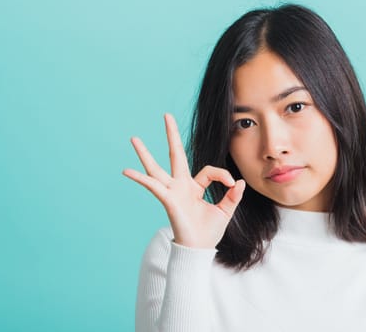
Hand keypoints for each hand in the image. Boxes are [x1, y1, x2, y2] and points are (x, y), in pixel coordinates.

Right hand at [123, 113, 244, 248]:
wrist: (199, 249)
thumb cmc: (209, 232)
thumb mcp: (225, 211)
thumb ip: (232, 196)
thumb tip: (239, 181)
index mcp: (194, 187)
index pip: (208, 170)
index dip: (222, 174)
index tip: (232, 184)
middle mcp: (181, 185)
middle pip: (175, 155)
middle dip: (172, 135)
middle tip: (166, 115)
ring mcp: (172, 191)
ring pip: (156, 168)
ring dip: (145, 154)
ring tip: (134, 138)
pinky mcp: (167, 200)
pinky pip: (153, 186)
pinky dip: (140, 178)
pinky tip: (127, 171)